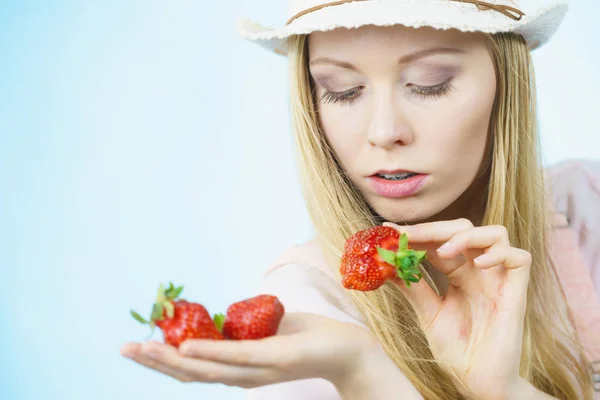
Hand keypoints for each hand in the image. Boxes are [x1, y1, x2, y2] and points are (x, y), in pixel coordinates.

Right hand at [120, 312, 375, 388]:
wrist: (349, 349)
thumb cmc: (308, 337)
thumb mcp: (268, 327)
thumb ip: (243, 326)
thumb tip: (223, 316)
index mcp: (240, 367)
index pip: (194, 368)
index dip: (164, 360)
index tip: (136, 346)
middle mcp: (243, 375)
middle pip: (191, 373)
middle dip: (155, 362)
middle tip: (124, 349)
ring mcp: (258, 371)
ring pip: (207, 369)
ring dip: (172, 360)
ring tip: (142, 349)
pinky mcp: (275, 360)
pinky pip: (238, 356)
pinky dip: (210, 352)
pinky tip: (187, 347)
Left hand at [384, 219, 531, 399]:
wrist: (477, 382)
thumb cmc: (457, 350)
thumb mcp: (428, 313)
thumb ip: (412, 286)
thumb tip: (386, 264)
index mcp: (458, 274)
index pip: (439, 241)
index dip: (417, 233)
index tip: (389, 231)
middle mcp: (479, 272)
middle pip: (464, 229)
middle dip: (433, 229)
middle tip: (408, 236)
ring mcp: (498, 280)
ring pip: (495, 233)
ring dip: (466, 236)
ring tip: (443, 253)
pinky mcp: (516, 293)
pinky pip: (520, 258)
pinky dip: (498, 254)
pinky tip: (478, 265)